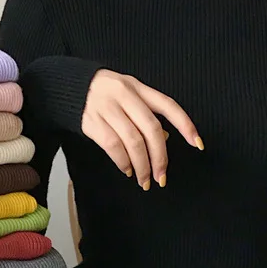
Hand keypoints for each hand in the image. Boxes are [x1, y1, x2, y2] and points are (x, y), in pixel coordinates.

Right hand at [81, 69, 201, 189]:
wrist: (69, 87)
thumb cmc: (105, 95)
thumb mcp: (128, 94)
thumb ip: (146, 113)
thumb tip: (164, 140)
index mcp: (138, 87)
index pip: (168, 106)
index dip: (185, 125)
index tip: (197, 144)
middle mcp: (125, 95)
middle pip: (151, 130)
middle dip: (160, 157)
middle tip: (161, 177)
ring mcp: (107, 108)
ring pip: (133, 142)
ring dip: (142, 166)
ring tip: (144, 180)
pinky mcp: (92, 122)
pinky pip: (113, 146)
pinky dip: (123, 162)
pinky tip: (128, 170)